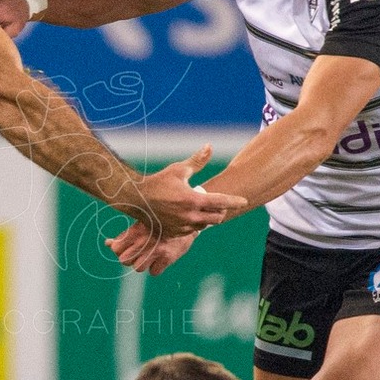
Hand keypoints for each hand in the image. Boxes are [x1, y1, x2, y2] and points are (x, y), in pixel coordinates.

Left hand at [107, 221, 197, 274]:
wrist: (186, 219)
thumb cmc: (160, 223)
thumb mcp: (141, 225)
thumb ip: (124, 236)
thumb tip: (107, 244)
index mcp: (135, 231)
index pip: (115, 249)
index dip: (119, 249)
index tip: (126, 246)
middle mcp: (144, 241)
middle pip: (124, 261)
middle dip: (129, 258)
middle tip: (138, 252)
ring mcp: (156, 251)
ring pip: (138, 268)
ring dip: (142, 264)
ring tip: (150, 255)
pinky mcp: (168, 258)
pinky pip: (154, 272)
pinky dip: (156, 268)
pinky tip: (160, 259)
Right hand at [126, 144, 244, 239]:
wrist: (136, 199)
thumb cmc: (158, 182)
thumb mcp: (178, 169)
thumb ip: (197, 161)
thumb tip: (209, 146)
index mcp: (193, 200)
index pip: (221, 202)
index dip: (235, 201)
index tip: (244, 201)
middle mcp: (190, 215)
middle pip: (217, 217)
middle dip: (220, 210)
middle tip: (216, 202)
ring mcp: (182, 226)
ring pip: (204, 225)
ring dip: (207, 217)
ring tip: (200, 208)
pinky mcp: (175, 233)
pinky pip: (191, 230)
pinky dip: (194, 223)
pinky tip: (188, 215)